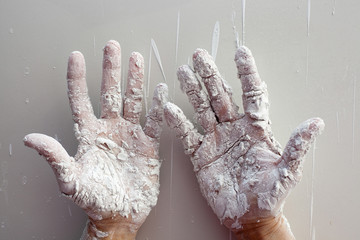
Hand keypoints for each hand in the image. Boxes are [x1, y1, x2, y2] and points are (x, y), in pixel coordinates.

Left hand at [24, 40, 167, 239]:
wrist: (120, 214)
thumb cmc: (94, 200)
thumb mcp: (72, 180)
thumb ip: (55, 158)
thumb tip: (31, 138)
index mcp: (89, 135)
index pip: (81, 101)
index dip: (77, 79)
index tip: (77, 57)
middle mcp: (109, 130)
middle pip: (109, 93)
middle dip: (110, 69)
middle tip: (112, 47)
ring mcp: (129, 135)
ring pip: (132, 101)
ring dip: (134, 80)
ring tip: (136, 59)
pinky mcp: (147, 145)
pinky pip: (154, 122)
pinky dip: (158, 107)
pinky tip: (160, 91)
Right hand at [164, 46, 323, 239]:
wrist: (247, 216)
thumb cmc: (268, 195)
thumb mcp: (286, 172)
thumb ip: (296, 147)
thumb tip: (315, 123)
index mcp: (255, 129)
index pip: (251, 95)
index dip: (246, 73)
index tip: (240, 52)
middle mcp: (233, 130)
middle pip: (221, 96)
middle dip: (210, 75)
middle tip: (200, 55)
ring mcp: (215, 140)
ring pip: (202, 109)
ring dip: (192, 91)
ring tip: (183, 72)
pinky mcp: (201, 155)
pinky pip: (188, 135)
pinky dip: (178, 122)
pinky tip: (170, 108)